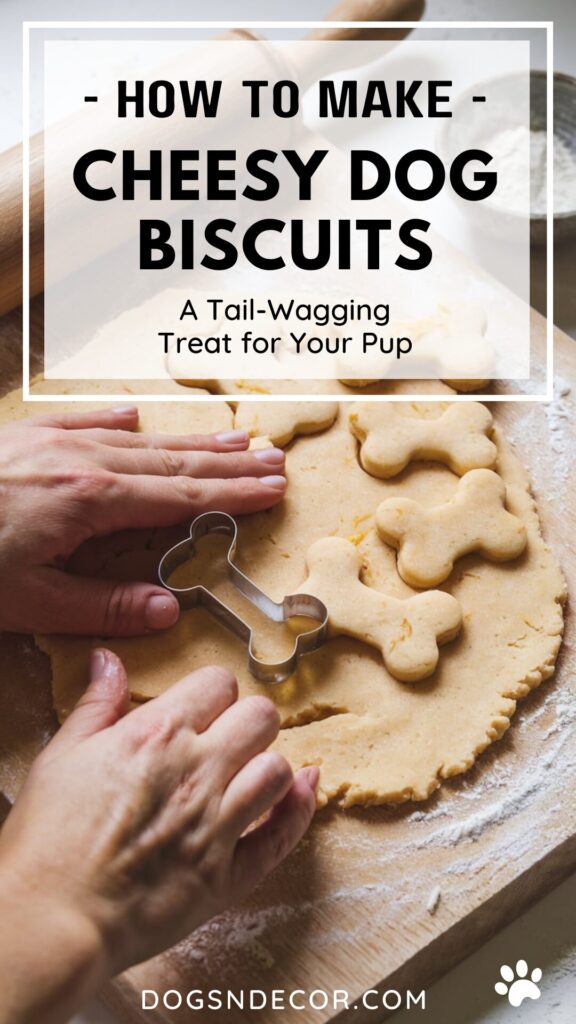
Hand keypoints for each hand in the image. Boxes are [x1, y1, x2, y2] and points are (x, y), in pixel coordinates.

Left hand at [0, 406, 285, 634]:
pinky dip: (116, 421)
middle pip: (173, 460)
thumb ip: (103, 605)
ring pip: (138, 439)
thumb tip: (167, 609)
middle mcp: (83, 460)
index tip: (270, 489)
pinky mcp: (23, 436)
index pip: (182, 496)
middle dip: (228, 462)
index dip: (232, 494)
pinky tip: (136, 418)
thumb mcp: (31, 601)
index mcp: (93, 500)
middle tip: (271, 459)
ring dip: (189, 440)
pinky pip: (83, 421)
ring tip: (231, 438)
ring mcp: (53, 442)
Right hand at [0, 651, 317, 1023]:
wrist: (51, 919)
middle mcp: (196, 771)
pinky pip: (283, 834)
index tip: (202, 706)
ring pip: (278, 769)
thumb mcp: (60, 756)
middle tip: (228, 737)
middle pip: (260, 717)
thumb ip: (96, 705)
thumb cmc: (47, 840)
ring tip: (246, 773)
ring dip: (266, 765)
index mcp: (157, 735)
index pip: (217, 683)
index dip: (212, 691)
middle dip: (247, 720)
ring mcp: (217, 823)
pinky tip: (301, 792)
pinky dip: (299, 809)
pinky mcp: (227, 874)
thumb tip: (109, 660)